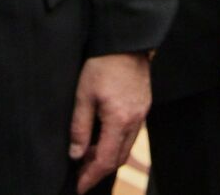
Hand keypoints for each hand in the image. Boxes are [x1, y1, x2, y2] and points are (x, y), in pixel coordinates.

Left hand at [68, 52, 150, 192]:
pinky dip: (117, 141)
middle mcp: (135, 120)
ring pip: (127, 146)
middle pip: (119, 157)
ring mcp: (142, 112)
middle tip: (81, 174)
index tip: (78, 186)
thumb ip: (79, 127)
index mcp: (119, 120)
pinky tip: (103, 136)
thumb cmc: (102, 64)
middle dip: (99, 170)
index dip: (90, 176)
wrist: (126, 40)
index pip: (104, 160)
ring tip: (88, 156)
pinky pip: (132, 132)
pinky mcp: (144, 104)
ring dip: (109, 156)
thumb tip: (75, 154)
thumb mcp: (83, 95)